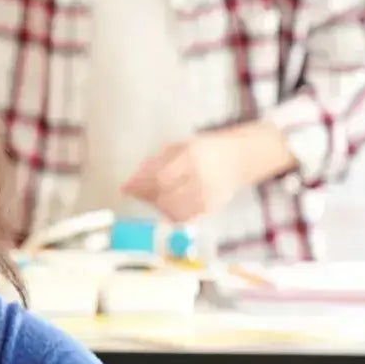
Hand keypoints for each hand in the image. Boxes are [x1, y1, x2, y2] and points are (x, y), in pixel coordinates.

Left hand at [122, 122, 293, 223]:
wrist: (240, 158)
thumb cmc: (205, 149)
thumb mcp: (181, 146)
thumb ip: (157, 161)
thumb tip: (133, 180)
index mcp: (193, 157)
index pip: (161, 177)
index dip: (140, 185)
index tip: (125, 187)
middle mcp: (202, 178)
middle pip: (165, 196)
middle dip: (146, 196)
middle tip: (136, 192)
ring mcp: (209, 195)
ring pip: (173, 211)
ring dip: (157, 206)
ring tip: (152, 197)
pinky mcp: (212, 208)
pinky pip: (184, 217)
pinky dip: (170, 213)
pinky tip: (166, 204)